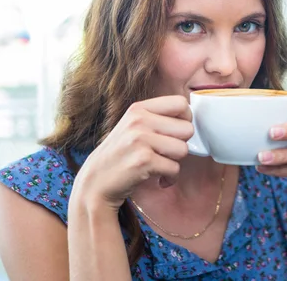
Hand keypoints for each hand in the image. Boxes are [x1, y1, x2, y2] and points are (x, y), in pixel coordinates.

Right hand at [71, 96, 192, 210]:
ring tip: (160, 165)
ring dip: (175, 162)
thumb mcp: (133, 126)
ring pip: (183, 150)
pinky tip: (159, 178)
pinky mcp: (143, 161)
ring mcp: (140, 140)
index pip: (181, 103)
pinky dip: (170, 178)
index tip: (176, 132)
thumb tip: (190, 118)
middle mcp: (139, 121)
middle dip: (181, 144)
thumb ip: (157, 119)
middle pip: (187, 129)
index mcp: (139, 109)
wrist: (96, 182)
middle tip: (166, 152)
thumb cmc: (121, 155)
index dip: (185, 119)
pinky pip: (174, 169)